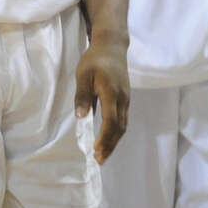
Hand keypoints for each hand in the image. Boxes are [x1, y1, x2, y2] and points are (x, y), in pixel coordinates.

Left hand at [74, 32, 129, 164]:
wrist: (112, 47)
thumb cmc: (94, 60)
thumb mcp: (83, 74)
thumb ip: (82, 96)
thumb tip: (80, 117)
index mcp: (111, 92)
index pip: (110, 121)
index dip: (104, 137)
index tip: (96, 150)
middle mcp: (122, 99)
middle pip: (119, 128)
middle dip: (110, 145)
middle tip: (99, 160)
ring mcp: (126, 100)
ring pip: (123, 125)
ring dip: (114, 141)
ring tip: (103, 154)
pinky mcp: (125, 99)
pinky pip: (123, 120)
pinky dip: (116, 132)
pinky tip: (108, 139)